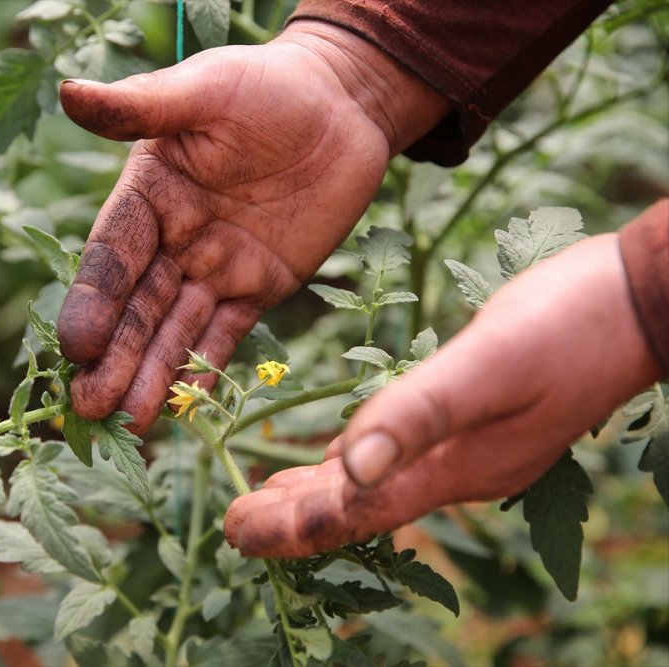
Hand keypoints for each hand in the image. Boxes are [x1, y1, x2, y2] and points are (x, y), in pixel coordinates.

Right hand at [57, 22, 447, 431]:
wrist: (344, 105)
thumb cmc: (269, 85)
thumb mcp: (206, 90)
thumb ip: (143, 106)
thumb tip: (70, 93)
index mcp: (148, 196)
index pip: (113, 255)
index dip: (94, 300)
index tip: (75, 346)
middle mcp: (172, 240)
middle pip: (137, 306)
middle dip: (115, 357)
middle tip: (91, 408)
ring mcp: (214, 268)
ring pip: (176, 330)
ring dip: (151, 375)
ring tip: (129, 422)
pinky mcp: (258, 288)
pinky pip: (226, 334)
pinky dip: (204, 369)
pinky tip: (182, 406)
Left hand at [224, 233, 661, 557]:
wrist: (638, 301)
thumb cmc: (566, 325)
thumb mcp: (487, 364)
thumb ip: (419, 414)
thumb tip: (350, 469)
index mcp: (452, 466)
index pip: (354, 513)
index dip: (290, 528)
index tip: (234, 531)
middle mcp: (458, 471)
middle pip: (359, 507)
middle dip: (293, 518)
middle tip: (234, 523)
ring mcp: (471, 450)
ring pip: (377, 484)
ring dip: (320, 493)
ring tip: (268, 498)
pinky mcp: (478, 422)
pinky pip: (399, 456)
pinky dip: (357, 462)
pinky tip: (341, 456)